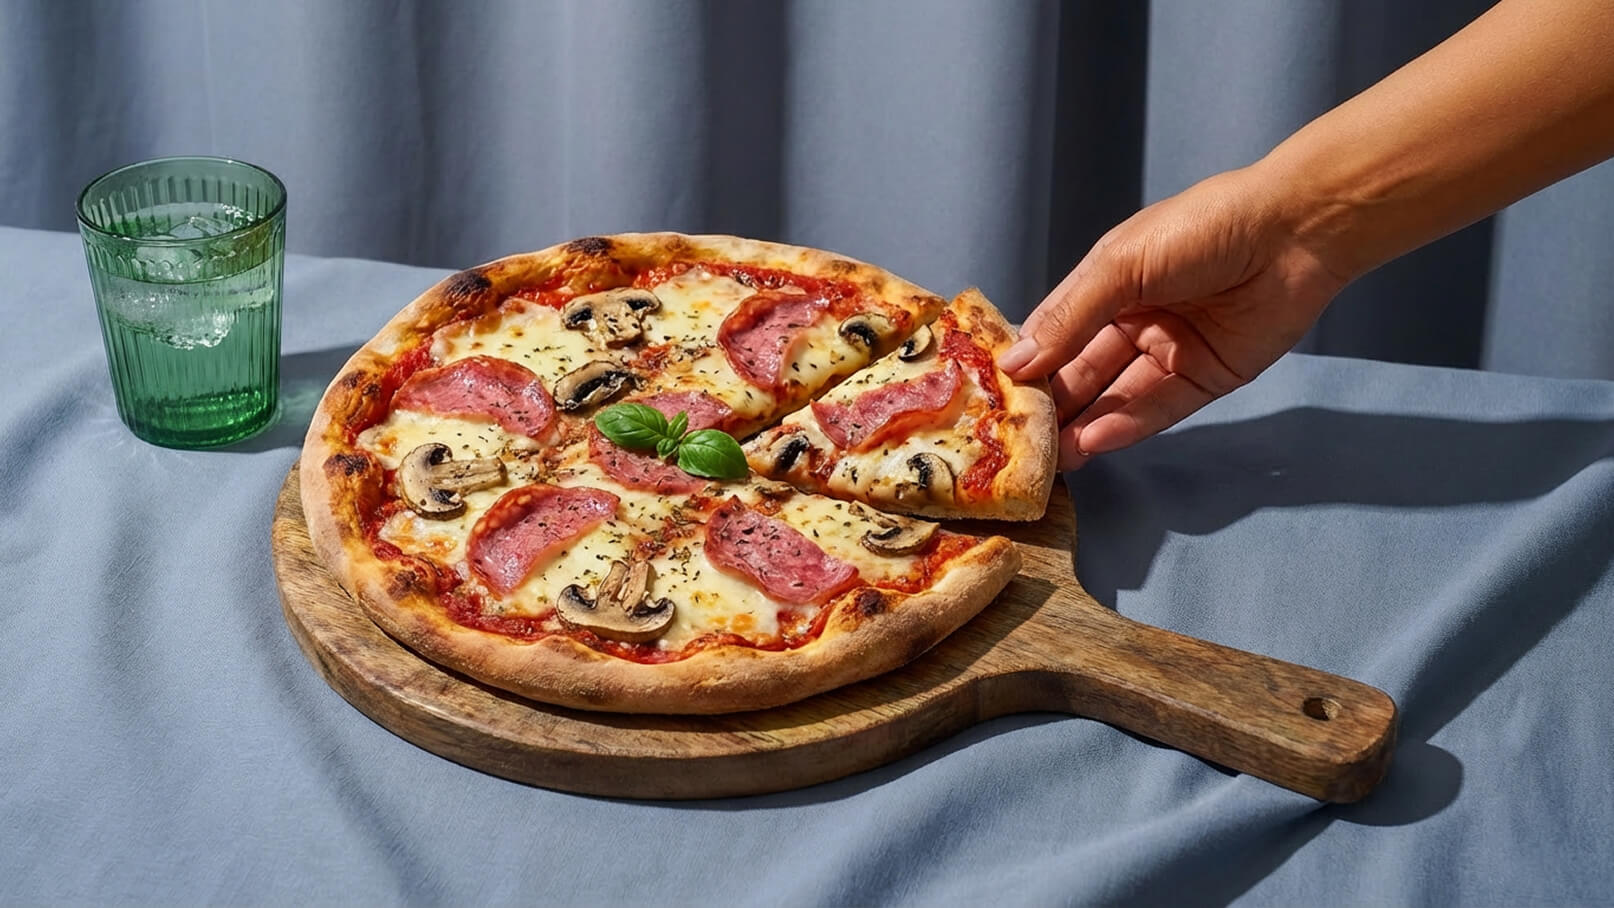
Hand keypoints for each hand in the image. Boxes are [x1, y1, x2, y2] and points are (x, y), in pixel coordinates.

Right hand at [998, 166, 1348, 468]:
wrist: (1297, 231)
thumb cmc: (1203, 228)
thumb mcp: (1120, 265)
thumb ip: (1069, 318)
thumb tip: (1015, 364)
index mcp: (1109, 283)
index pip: (1056, 332)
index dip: (1026, 364)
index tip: (991, 399)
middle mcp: (1137, 319)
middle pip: (1084, 371)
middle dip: (1053, 405)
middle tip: (1019, 442)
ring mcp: (1172, 351)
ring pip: (1118, 396)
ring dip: (1085, 425)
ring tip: (1052, 456)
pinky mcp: (1209, 377)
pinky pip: (1161, 407)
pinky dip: (1128, 424)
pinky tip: (1095, 440)